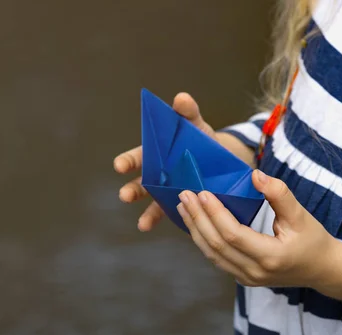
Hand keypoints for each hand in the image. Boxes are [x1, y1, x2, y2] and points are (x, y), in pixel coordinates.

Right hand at [113, 92, 217, 231]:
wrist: (222, 161)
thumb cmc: (202, 140)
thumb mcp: (196, 125)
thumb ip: (188, 113)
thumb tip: (181, 98)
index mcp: (156, 153)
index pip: (138, 157)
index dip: (127, 161)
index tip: (119, 166)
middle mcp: (156, 174)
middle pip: (139, 182)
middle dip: (131, 190)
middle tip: (125, 196)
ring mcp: (166, 191)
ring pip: (151, 202)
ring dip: (145, 213)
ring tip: (142, 223)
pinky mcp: (178, 204)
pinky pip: (167, 213)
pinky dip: (160, 221)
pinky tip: (154, 228)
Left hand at [176, 169, 341, 306]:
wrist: (322, 269)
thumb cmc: (313, 239)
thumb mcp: (301, 214)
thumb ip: (279, 194)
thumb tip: (255, 175)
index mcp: (271, 256)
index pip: (233, 234)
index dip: (215, 213)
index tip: (202, 193)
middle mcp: (255, 272)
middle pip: (216, 245)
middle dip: (198, 219)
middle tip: (185, 195)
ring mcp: (247, 278)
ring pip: (212, 255)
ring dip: (196, 229)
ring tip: (183, 207)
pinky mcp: (243, 278)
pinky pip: (217, 259)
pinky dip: (204, 240)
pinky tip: (196, 223)